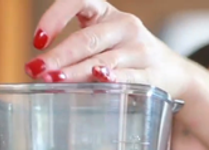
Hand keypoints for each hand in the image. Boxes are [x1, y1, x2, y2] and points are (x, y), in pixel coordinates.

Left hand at [27, 0, 190, 96]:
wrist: (172, 71)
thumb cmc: (125, 56)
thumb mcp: (102, 41)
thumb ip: (76, 51)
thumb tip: (38, 72)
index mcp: (106, 12)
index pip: (78, 0)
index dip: (55, 16)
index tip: (38, 41)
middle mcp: (124, 26)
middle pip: (87, 39)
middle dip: (58, 56)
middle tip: (35, 70)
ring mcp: (141, 49)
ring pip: (104, 60)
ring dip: (76, 71)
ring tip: (54, 80)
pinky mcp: (153, 73)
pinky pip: (130, 76)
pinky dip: (113, 79)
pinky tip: (99, 81)